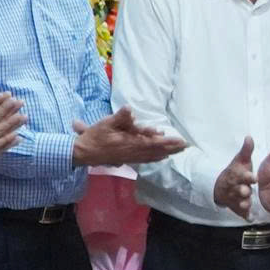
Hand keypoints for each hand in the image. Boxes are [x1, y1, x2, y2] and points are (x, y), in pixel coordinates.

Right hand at [71, 106, 186, 167]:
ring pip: (152, 156)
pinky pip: (145, 160)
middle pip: (157, 150)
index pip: (154, 142)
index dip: (168, 142)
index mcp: (130, 143)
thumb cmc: (95, 136)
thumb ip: (120, 117)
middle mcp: (133, 152)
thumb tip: (129, 109)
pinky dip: (155, 158)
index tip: (180, 140)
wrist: (84, 153)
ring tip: (179, 151)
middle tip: (186, 146)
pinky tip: (161, 157)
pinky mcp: (126, 159)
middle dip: (172, 148)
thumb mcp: (106, 123)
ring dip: (166, 153)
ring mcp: (130, 157)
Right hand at [213, 136, 257, 218]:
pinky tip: (249, 219)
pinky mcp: (237, 207)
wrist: (220, 185)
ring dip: (243, 203)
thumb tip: (249, 137)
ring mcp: (236, 198)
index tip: (254, 177)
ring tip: (246, 205)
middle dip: (243, 191)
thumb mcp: (241, 160)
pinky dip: (244, 215)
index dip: (248, 176)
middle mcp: (237, 187)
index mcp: (239, 175)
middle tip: (247, 192)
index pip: (244, 175)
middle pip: (240, 189)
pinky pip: (241, 212)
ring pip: (239, 201)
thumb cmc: (236, 172)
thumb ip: (247, 150)